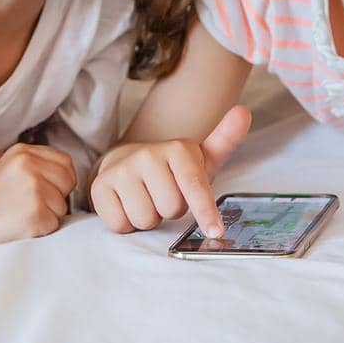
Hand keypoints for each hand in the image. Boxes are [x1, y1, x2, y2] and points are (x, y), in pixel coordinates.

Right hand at [0, 143, 76, 245]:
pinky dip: (43, 228)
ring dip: (49, 213)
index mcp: (24, 152)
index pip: (65, 162)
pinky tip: (23, 223)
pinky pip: (55, 223)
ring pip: (63, 205)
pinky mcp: (35, 212)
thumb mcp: (12, 165)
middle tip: (34, 202)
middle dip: (58, 195)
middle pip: (68, 182)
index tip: (47, 188)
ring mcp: (33, 189)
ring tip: (24, 212)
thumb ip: (39, 162)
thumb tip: (69, 174)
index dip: (62, 178)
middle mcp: (29, 166)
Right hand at [89, 106, 250, 235]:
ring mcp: (121, 170)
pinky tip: (127, 204)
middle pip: (171, 208)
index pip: (194, 184)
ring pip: (146, 219)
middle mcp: (147, 155)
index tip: (215, 231)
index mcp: (177, 149)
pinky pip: (121, 224)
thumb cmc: (171, 170)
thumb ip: (224, 139)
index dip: (205, 210)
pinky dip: (126, 223)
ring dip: (148, 218)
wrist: (126, 163)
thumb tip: (243, 111)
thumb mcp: (199, 158)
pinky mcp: (99, 186)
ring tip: (146, 199)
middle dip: (171, 210)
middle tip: (165, 195)